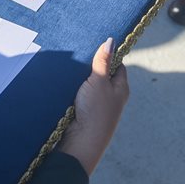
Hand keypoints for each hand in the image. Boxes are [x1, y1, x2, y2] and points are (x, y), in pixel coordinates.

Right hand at [56, 39, 128, 174]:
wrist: (81, 142)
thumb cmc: (95, 111)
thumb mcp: (99, 82)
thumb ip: (103, 61)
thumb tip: (111, 41)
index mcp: (120, 88)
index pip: (117, 64)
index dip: (107, 53)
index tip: (94, 43)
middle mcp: (111, 96)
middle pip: (101, 74)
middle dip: (90, 65)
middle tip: (78, 52)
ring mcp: (96, 105)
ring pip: (87, 84)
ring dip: (79, 78)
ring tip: (69, 65)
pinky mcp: (83, 112)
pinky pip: (77, 95)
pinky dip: (71, 89)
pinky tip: (63, 82)